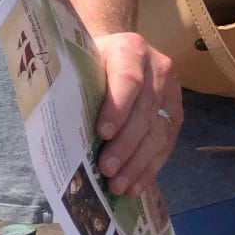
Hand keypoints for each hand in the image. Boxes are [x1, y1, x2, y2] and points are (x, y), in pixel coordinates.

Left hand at [92, 31, 181, 196]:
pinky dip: (149, 168)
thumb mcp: (83, 61)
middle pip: (144, 112)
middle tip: (106, 169)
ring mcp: (172, 93)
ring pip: (158, 133)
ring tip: (118, 185)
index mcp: (130, 49)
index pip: (128, 81)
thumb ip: (78, 85)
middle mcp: (158, 69)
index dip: (117, 109)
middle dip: (125, 145)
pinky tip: (134, 185)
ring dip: (137, 163)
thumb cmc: (92, 59)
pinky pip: (166, 145)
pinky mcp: (177, 114)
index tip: (101, 134)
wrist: (120, 51)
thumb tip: (57, 126)